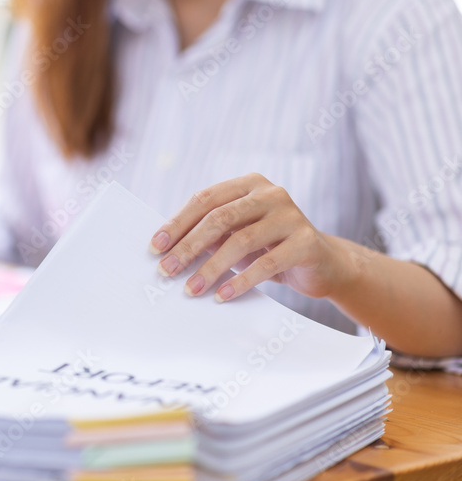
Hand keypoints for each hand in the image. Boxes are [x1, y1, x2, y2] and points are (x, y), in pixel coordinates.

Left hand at [148, 173, 353, 301]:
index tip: (155, 247)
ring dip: (211, 268)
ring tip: (191, 289)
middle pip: (219, 218)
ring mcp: (291, 216)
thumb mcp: (238, 235)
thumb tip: (167, 250)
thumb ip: (210, 234)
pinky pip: (266, 264)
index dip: (178, 223)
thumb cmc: (270, 247)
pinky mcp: (306, 242)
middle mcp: (271, 194)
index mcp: (249, 185)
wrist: (325, 263)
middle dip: (188, 247)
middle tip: (166, 270)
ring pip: (240, 241)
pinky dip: (240, 281)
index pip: (205, 200)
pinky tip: (222, 295)